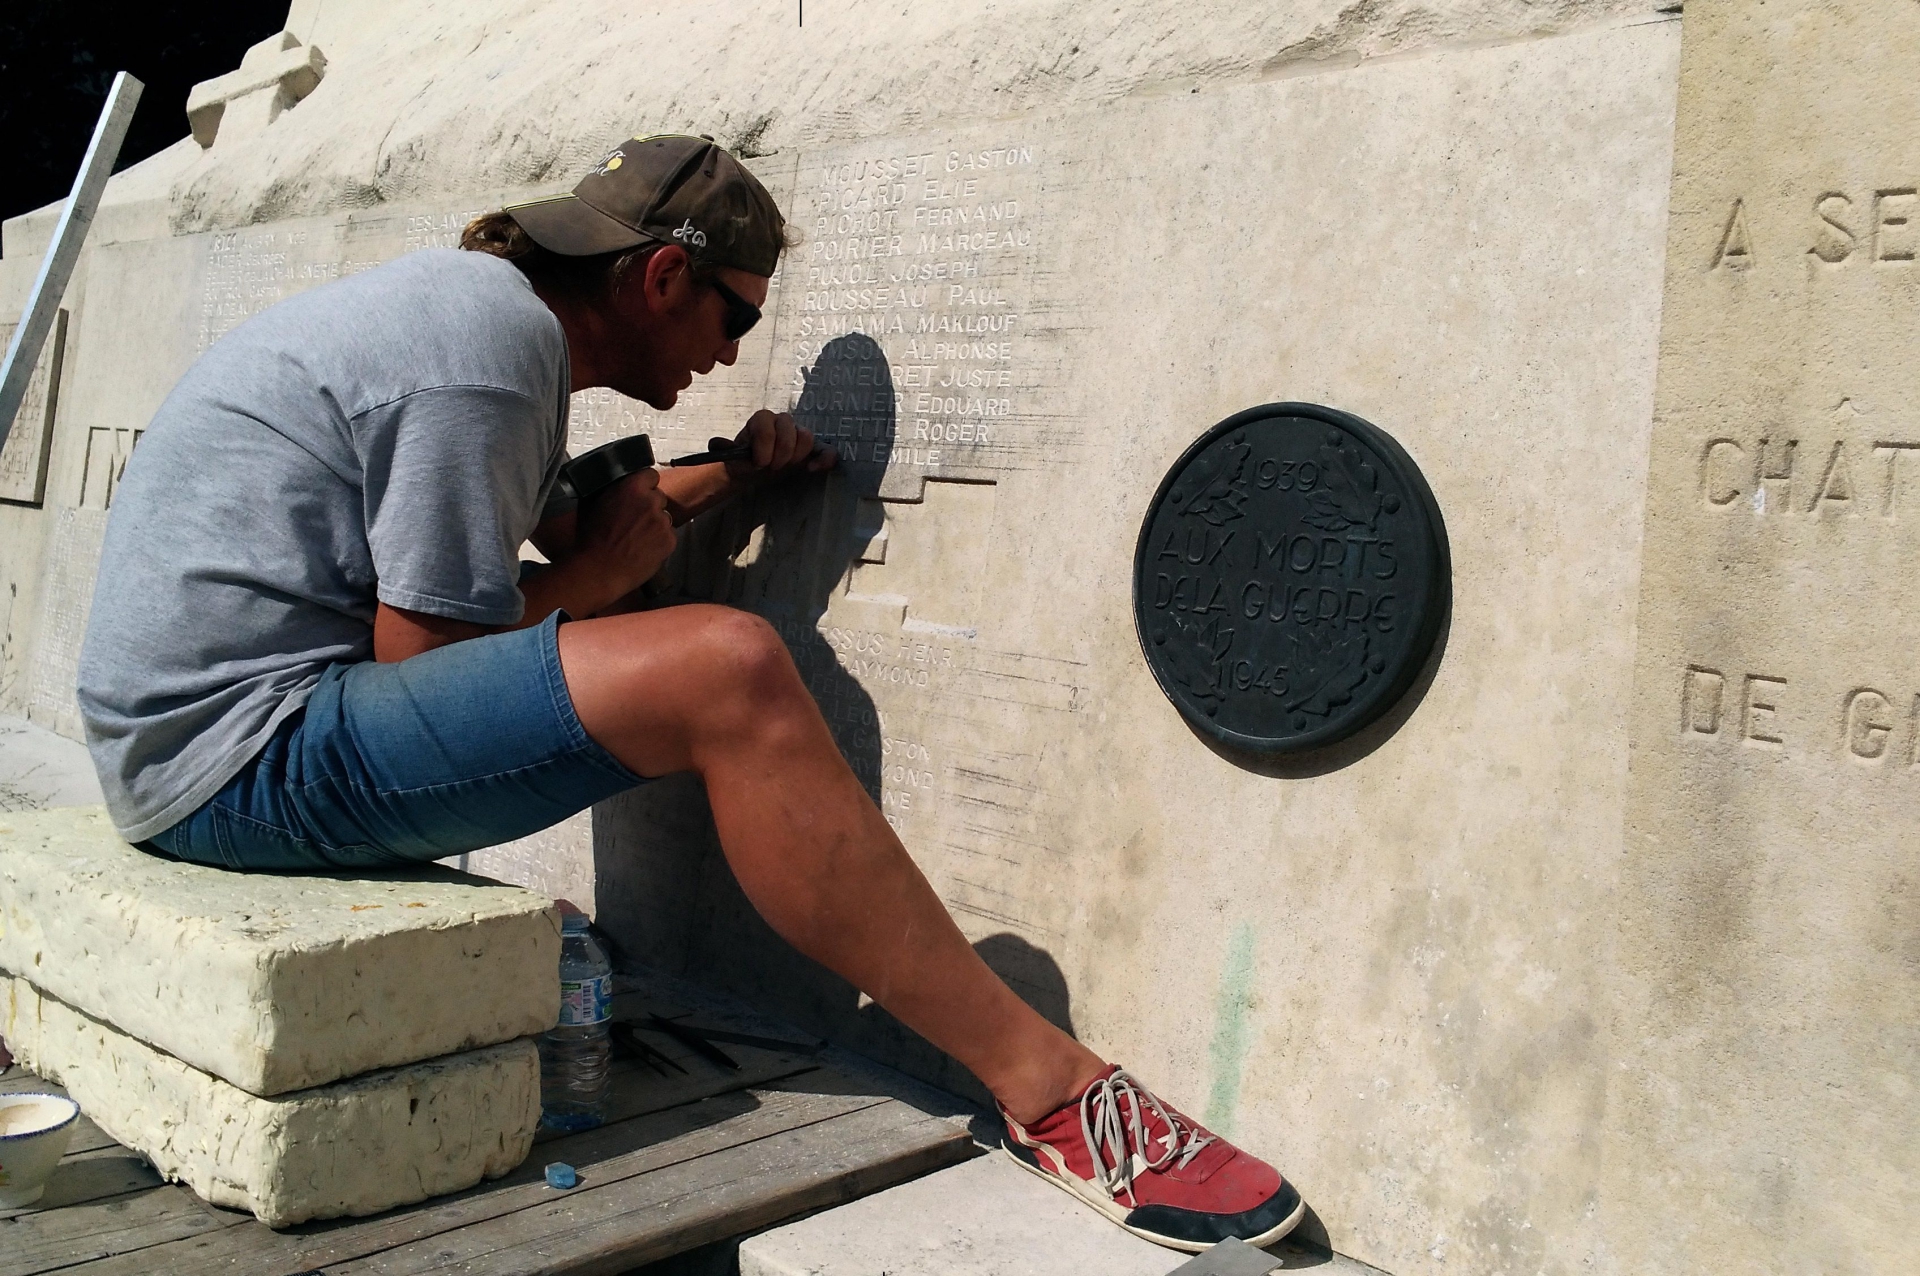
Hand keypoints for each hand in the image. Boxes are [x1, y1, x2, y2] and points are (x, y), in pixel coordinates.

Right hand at [573, 467, 676, 593]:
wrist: (599, 570)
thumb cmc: (591, 539)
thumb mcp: (591, 503)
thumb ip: (609, 488)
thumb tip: (615, 483)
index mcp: (632, 487)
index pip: (651, 475)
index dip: (644, 484)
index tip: (640, 492)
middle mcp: (651, 501)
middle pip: (658, 497)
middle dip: (649, 505)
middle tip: (634, 519)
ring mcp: (663, 521)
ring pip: (663, 517)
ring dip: (654, 524)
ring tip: (636, 537)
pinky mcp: (669, 541)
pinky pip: (667, 536)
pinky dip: (659, 541)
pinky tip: (643, 548)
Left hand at [727, 409, 838, 480]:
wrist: (753, 470)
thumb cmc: (743, 460)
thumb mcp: (730, 455)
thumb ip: (724, 449)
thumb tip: (717, 443)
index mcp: (762, 419)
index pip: (768, 423)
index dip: (765, 445)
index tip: (758, 462)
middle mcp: (782, 422)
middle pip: (791, 430)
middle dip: (781, 453)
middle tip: (771, 467)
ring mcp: (798, 435)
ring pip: (808, 437)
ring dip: (796, 456)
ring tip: (785, 468)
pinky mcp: (811, 450)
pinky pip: (826, 450)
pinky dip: (824, 459)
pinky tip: (813, 470)